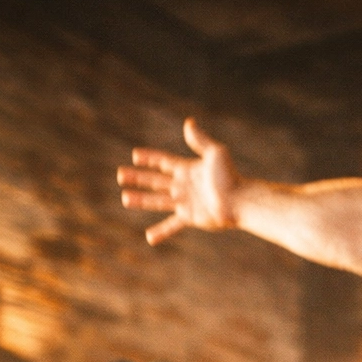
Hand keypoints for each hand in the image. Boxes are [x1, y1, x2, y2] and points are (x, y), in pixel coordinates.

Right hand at [118, 118, 240, 244]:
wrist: (240, 201)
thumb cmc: (231, 177)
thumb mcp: (215, 153)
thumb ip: (200, 140)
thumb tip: (188, 122)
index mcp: (188, 169)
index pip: (164, 162)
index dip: (150, 158)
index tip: (135, 155)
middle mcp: (184, 185)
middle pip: (156, 180)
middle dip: (138, 177)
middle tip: (120, 175)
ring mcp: (186, 202)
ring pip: (157, 200)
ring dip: (141, 200)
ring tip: (125, 198)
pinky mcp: (190, 217)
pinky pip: (172, 225)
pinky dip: (161, 232)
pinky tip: (149, 238)